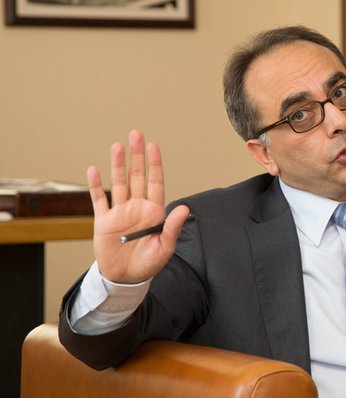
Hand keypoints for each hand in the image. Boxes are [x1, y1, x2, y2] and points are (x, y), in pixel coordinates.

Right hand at [87, 130, 189, 283]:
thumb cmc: (149, 263)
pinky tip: (93, 169)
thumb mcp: (165, 247)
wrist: (126, 278)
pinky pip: (99, 200)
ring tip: (117, 146)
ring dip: (117, 165)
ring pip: (118, 183)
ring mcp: (120, 212)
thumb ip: (172, 226)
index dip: (154, 164)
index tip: (153, 146)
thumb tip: (185, 208)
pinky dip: (95, 185)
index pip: (155, 181)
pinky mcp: (103, 221)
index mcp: (154, 211)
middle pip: (137, 176)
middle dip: (137, 156)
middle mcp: (137, 207)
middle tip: (136, 134)